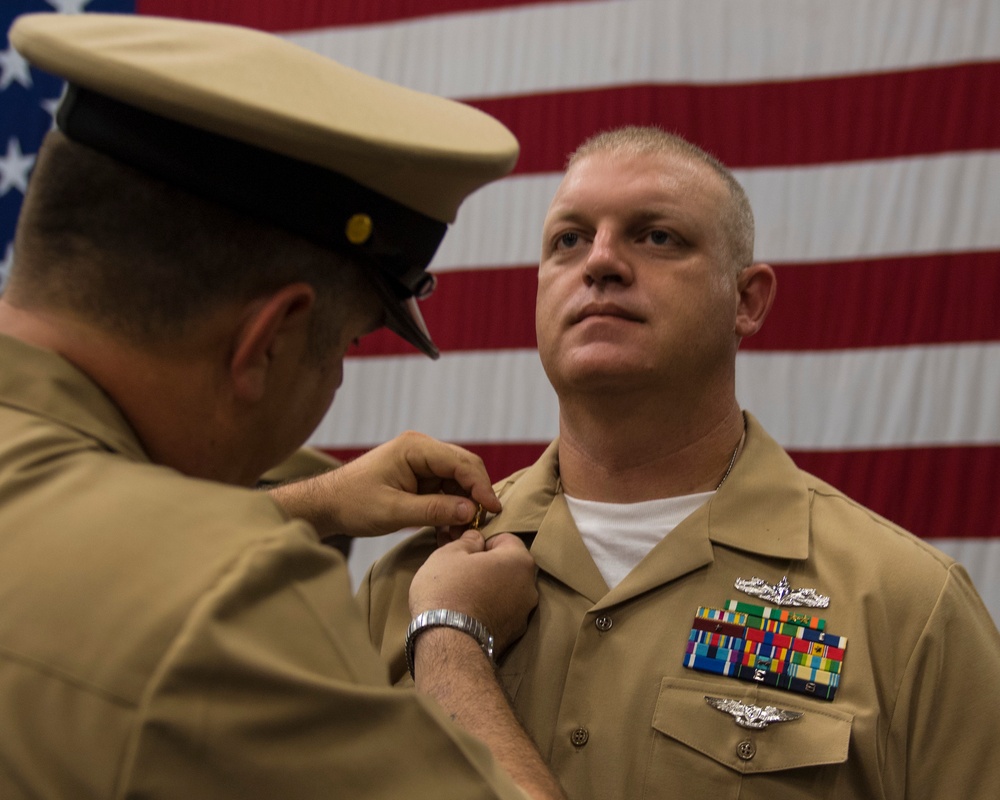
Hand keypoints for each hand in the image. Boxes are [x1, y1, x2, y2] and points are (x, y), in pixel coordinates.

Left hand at [266, 431, 500, 537]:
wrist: (327, 505)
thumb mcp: (393, 511)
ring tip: (461, 535)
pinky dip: (450, 511)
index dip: (480, 486)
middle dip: (475, 496)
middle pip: (464, 468)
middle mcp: (422, 450)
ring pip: (457, 483)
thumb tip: (471, 511)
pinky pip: (445, 492)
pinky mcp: (419, 479)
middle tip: (484, 524)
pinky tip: (448, 532)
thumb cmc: (353, 503)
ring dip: (463, 507)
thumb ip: (433, 510)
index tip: (493, 510)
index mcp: (415, 448)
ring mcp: (421, 464)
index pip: (461, 463)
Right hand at [410, 530, 537, 653]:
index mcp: (519, 561)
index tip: (465, 553)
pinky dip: (489, 610)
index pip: (505, 539)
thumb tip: (476, 539)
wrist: (448, 644)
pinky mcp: (514, 636)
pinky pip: (502, 613)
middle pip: (509, 567)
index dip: (483, 542)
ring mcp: (524, 614)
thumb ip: (468, 541)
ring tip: (463, 596)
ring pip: (506, 591)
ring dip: (490, 589)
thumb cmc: (448, 590)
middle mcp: (530, 587)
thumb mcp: (449, 554)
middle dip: (488, 567)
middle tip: (461, 573)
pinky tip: (469, 614)